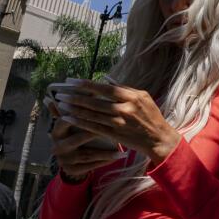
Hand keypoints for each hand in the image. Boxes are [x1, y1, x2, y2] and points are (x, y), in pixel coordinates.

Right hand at [47, 100, 123, 178]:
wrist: (75, 157)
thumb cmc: (79, 130)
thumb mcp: (78, 118)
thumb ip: (84, 104)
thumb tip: (94, 83)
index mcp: (58, 129)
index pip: (67, 119)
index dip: (84, 111)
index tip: (102, 106)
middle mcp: (58, 144)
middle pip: (77, 138)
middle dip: (97, 132)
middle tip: (115, 126)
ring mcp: (64, 159)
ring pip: (86, 154)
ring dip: (104, 150)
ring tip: (120, 146)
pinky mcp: (72, 169)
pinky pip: (90, 165)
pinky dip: (105, 160)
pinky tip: (119, 155)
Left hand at [55, 80, 181, 163]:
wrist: (158, 138)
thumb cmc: (151, 115)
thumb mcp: (143, 96)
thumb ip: (124, 88)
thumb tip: (106, 79)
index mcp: (132, 97)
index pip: (105, 89)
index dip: (87, 85)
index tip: (72, 81)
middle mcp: (125, 109)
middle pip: (95, 102)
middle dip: (75, 97)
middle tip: (60, 93)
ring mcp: (119, 123)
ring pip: (92, 115)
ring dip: (74, 109)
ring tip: (61, 104)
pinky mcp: (114, 135)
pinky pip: (93, 127)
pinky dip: (80, 122)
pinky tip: (69, 118)